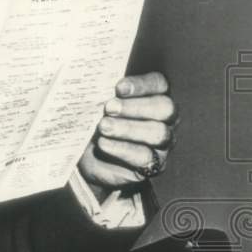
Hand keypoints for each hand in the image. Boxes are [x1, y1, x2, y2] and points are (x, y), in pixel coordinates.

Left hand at [77, 72, 178, 195]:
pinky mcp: (151, 167)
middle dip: (135, 107)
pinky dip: (121, 150)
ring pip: (158, 133)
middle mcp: (164, 120)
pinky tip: (103, 144)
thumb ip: (101, 95)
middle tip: (109, 108)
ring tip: (103, 126)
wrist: (87, 157)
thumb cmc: (94, 123)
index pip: (158, 84)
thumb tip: (93, 88)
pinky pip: (143, 158)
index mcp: (154, 97)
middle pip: (164, 108)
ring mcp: (161, 145)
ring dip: (128, 129)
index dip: (141, 85)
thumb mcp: (95, 106)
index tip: (119, 88)